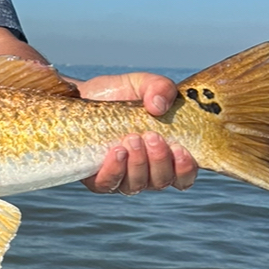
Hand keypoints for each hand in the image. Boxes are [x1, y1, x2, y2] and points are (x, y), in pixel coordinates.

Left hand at [73, 72, 197, 194]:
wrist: (83, 96)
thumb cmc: (119, 94)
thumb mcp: (142, 84)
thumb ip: (160, 87)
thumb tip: (158, 106)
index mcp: (165, 155)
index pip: (184, 177)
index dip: (185, 170)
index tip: (180, 149)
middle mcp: (146, 171)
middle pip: (161, 181)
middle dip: (159, 161)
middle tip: (152, 136)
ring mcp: (122, 177)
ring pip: (136, 185)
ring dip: (138, 163)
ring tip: (132, 138)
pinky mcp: (97, 178)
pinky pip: (109, 184)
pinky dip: (115, 170)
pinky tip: (118, 151)